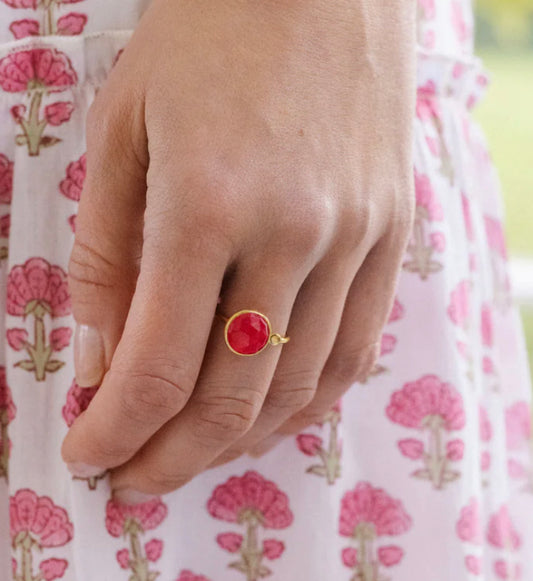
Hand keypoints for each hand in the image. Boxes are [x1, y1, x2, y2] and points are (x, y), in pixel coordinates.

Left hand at [61, 0, 415, 499]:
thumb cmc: (210, 34)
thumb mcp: (126, 128)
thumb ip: (110, 252)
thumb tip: (103, 352)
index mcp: (208, 203)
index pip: (158, 365)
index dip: (116, 430)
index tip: (87, 456)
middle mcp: (293, 234)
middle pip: (233, 397)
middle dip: (173, 457)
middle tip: (133, 477)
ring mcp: (355, 239)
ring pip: (301, 388)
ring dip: (238, 439)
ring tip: (193, 452)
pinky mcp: (390, 236)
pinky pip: (356, 348)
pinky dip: (309, 401)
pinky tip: (269, 414)